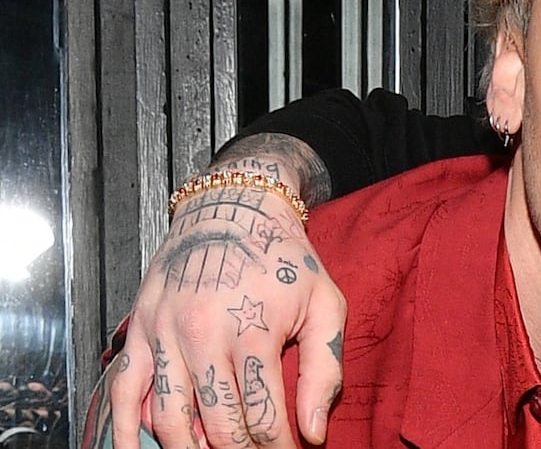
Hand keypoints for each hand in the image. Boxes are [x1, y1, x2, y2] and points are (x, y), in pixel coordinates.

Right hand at [109, 184, 345, 447]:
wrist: (233, 207)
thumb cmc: (285, 259)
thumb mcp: (325, 304)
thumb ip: (324, 369)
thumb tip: (313, 432)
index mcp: (254, 330)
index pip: (263, 417)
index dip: (278, 448)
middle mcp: (204, 335)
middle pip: (217, 426)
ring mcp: (165, 334)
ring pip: (170, 419)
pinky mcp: (139, 331)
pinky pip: (123, 393)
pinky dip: (127, 432)